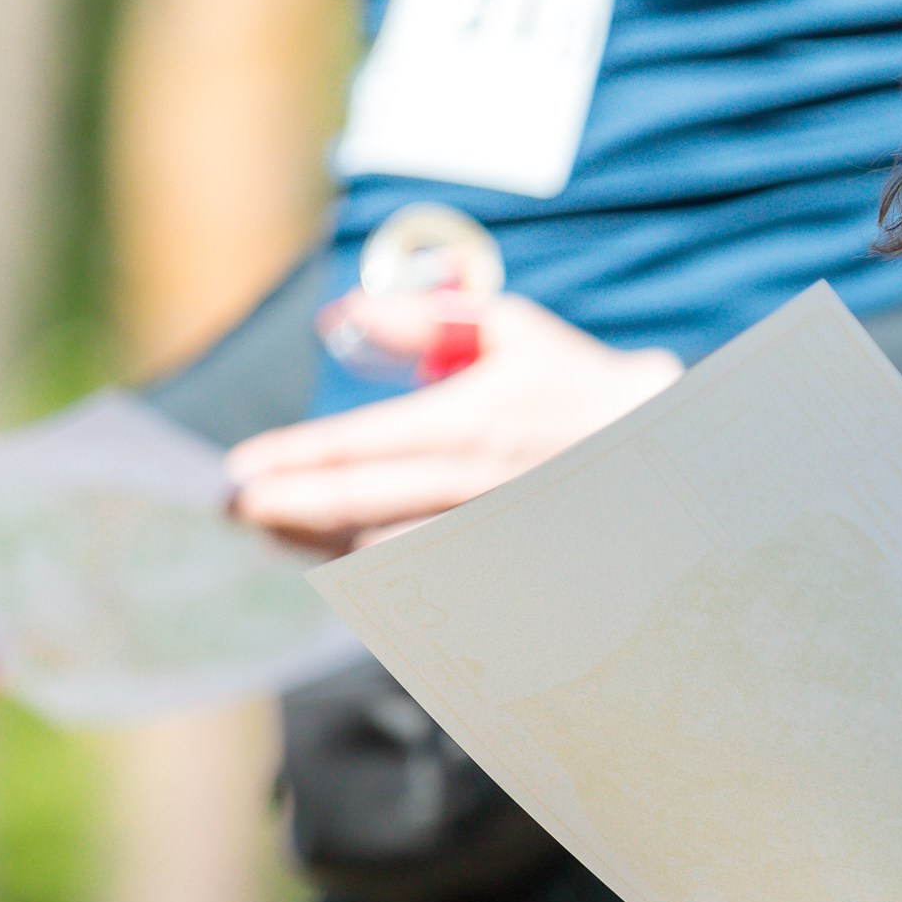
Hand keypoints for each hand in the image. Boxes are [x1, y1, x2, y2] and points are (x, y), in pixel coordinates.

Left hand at [226, 288, 682, 547]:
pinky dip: (372, 577)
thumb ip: (421, 318)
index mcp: (471, 424)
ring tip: (272, 534)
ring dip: (317, 546)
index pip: (359, 447)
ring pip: (379, 554)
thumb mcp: (510, 329)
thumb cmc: (581, 386)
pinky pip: (423, 584)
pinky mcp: (502, 570)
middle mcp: (473, 487)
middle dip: (285, 509)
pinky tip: (341, 562)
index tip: (240, 468)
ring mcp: (487, 537)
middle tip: (234, 510)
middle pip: (355, 507)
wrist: (667, 456)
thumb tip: (341, 316)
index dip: (291, 460)